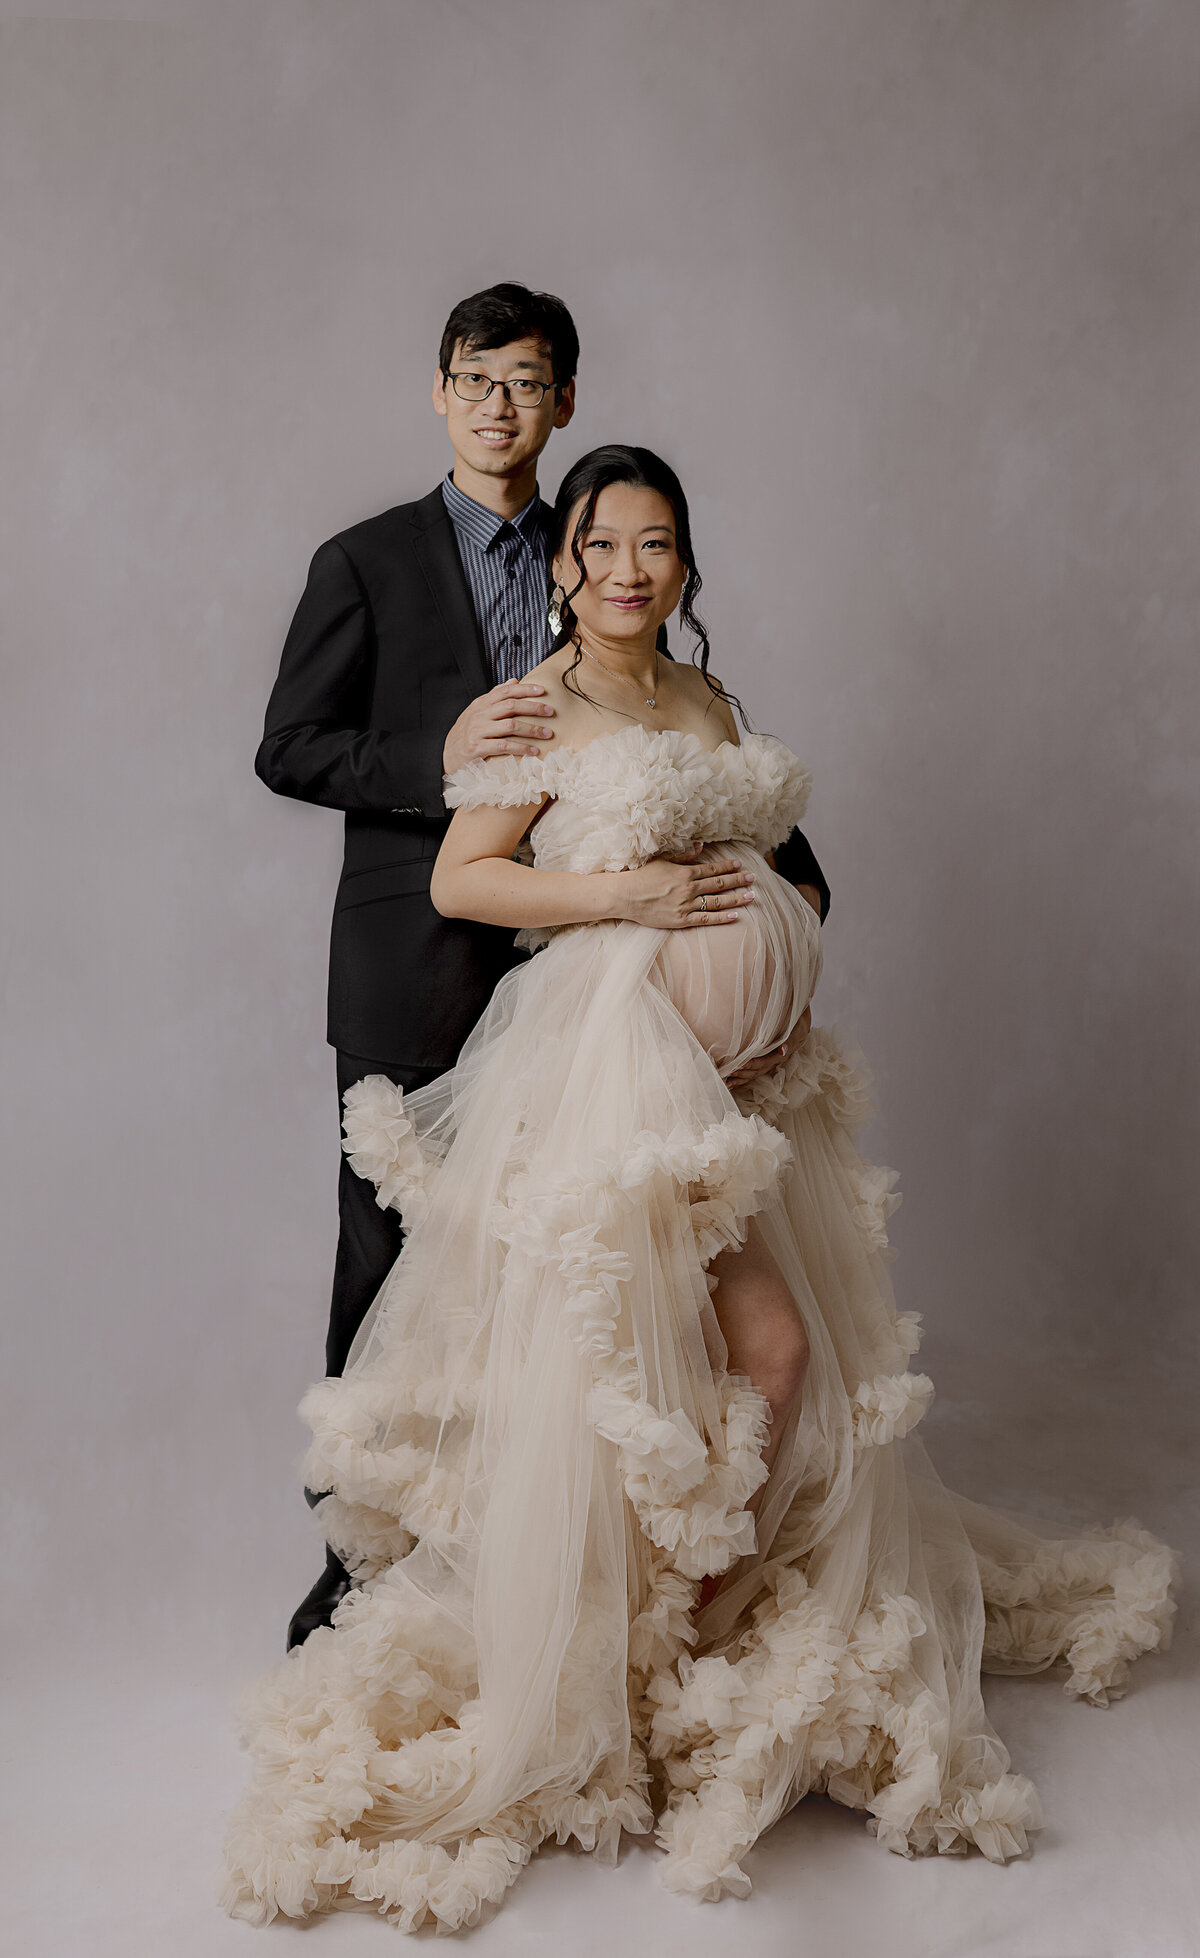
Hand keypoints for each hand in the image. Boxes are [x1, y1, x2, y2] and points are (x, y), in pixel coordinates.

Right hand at [443, 681, 556, 775]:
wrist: (447, 754)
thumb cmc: (467, 732)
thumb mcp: (478, 711)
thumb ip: (495, 696)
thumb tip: (514, 680)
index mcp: (481, 704)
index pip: (505, 691)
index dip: (525, 690)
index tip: (542, 691)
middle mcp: (480, 715)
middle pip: (511, 706)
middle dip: (533, 708)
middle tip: (551, 711)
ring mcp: (478, 731)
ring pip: (510, 725)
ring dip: (532, 729)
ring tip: (548, 733)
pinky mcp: (478, 748)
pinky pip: (504, 746)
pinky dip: (521, 748)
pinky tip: (534, 751)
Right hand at [609, 845, 754, 929]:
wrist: (624, 895)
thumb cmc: (640, 876)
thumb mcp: (662, 860)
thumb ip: (683, 854)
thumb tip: (700, 846)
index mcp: (685, 872)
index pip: (712, 869)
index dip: (728, 867)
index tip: (740, 865)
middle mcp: (689, 888)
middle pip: (719, 884)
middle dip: (738, 880)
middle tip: (753, 879)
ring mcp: (686, 905)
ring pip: (717, 901)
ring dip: (736, 898)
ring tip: (751, 896)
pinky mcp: (681, 920)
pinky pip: (706, 919)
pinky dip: (722, 918)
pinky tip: (735, 915)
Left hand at [723, 1005, 811, 1089]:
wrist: (800, 1025)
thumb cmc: (796, 1023)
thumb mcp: (798, 1028)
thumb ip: (790, 1040)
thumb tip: (783, 1051)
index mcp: (782, 1054)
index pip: (765, 1061)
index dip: (753, 1064)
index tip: (740, 1064)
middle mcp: (775, 1061)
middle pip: (757, 1070)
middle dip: (742, 1073)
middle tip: (728, 1072)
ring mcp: (770, 1063)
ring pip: (754, 1074)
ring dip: (740, 1079)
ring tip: (726, 1082)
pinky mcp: (765, 1063)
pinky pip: (753, 1073)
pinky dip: (742, 1079)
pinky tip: (731, 1083)